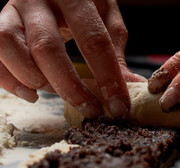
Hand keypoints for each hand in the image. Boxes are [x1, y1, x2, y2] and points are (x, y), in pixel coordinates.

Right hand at [0, 0, 139, 117]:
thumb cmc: (84, 4)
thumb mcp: (105, 17)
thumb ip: (115, 48)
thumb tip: (134, 85)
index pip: (94, 41)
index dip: (108, 77)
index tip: (118, 107)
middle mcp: (40, 0)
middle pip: (48, 48)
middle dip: (71, 88)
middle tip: (91, 111)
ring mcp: (15, 9)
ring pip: (11, 45)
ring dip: (33, 78)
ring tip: (52, 95)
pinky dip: (8, 78)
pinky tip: (30, 93)